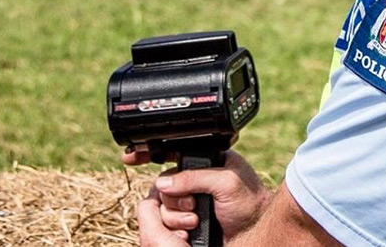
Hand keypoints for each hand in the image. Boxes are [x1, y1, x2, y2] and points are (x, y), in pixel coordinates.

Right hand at [125, 149, 271, 238]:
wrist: (255, 235)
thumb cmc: (250, 205)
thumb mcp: (226, 182)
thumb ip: (195, 177)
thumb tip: (164, 183)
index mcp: (206, 161)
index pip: (173, 151)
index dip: (150, 151)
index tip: (130, 157)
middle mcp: (195, 180)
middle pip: (162, 183)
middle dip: (172, 198)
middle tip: (192, 206)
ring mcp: (190, 201)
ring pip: (161, 205)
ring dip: (174, 215)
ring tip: (196, 221)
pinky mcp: (187, 221)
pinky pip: (165, 222)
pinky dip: (173, 226)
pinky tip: (188, 231)